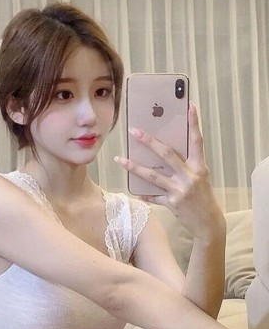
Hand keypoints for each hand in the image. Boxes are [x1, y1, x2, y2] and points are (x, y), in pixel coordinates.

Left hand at [116, 102, 223, 238]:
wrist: (208, 223)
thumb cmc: (204, 196)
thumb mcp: (200, 177)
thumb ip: (187, 165)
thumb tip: (165, 151)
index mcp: (199, 167)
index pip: (197, 140)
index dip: (194, 122)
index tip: (189, 105)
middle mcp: (190, 176)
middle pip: (167, 154)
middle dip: (149, 142)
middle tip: (134, 131)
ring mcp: (179, 191)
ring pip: (153, 176)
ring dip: (134, 167)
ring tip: (120, 159)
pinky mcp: (172, 204)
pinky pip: (153, 197)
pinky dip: (144, 194)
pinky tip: (135, 190)